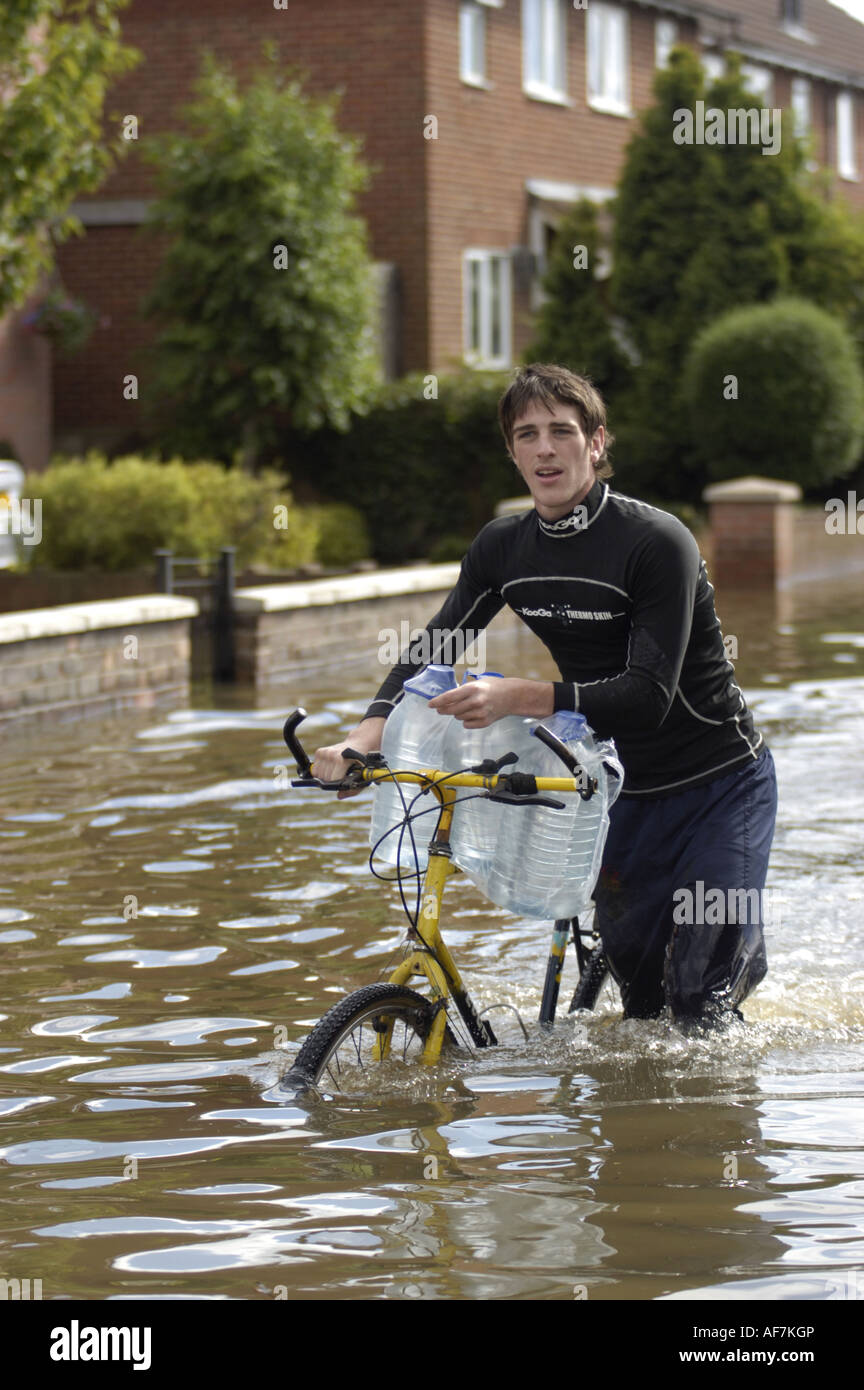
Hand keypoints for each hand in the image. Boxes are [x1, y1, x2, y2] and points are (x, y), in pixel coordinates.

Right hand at [311, 717, 384, 798]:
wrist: (359, 744)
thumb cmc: (361, 761)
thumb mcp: (362, 776)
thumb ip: (353, 789)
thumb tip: (339, 796)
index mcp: (340, 760)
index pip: (332, 780)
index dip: (337, 784)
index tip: (343, 782)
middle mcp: (330, 754)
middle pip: (325, 778)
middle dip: (332, 780)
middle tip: (340, 776)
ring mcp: (324, 752)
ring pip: (318, 774)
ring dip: (326, 776)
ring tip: (335, 771)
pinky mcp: (320, 751)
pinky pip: (315, 769)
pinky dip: (320, 771)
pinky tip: (330, 768)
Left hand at [428, 677, 552, 728]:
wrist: (513, 696)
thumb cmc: (494, 687)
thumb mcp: (478, 682)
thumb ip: (463, 690)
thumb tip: (446, 699)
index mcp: (473, 688)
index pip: (450, 697)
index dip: (438, 701)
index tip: (430, 704)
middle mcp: (476, 701)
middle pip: (452, 710)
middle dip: (443, 710)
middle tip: (440, 709)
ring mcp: (481, 713)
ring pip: (459, 718)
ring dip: (458, 714)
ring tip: (466, 708)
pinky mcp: (485, 722)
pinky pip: (467, 725)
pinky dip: (466, 721)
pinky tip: (472, 715)